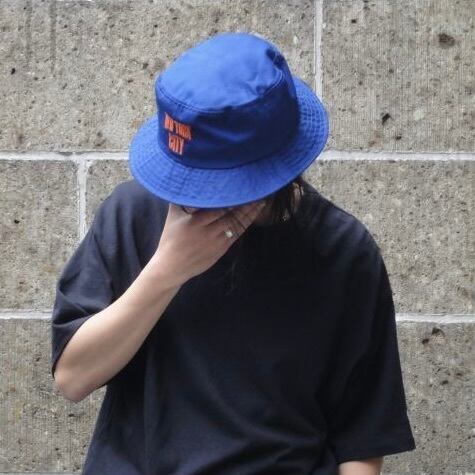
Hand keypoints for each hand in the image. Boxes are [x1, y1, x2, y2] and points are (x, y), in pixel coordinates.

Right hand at [146, 199, 266, 286]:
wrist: (172, 266)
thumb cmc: (171, 238)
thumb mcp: (173, 217)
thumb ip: (180, 199)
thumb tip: (186, 181)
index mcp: (195, 222)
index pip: (218, 207)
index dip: (232, 199)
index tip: (241, 187)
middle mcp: (208, 233)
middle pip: (231, 216)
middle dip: (246, 205)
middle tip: (257, 192)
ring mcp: (216, 243)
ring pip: (237, 226)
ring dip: (250, 214)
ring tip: (261, 203)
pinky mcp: (221, 250)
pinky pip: (236, 236)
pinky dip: (245, 226)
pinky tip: (252, 217)